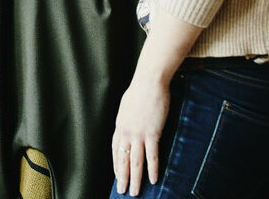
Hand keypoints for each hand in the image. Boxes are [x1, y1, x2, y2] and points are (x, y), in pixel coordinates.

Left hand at [112, 69, 169, 194]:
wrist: (149, 81)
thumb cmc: (140, 90)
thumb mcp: (127, 105)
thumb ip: (127, 118)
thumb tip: (128, 126)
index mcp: (120, 124)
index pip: (115, 149)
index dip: (116, 163)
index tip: (117, 175)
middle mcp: (126, 131)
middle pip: (123, 158)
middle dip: (123, 177)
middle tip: (122, 191)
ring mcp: (139, 133)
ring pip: (136, 161)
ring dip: (136, 179)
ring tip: (135, 192)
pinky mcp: (152, 133)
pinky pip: (152, 155)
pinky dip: (152, 169)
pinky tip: (153, 180)